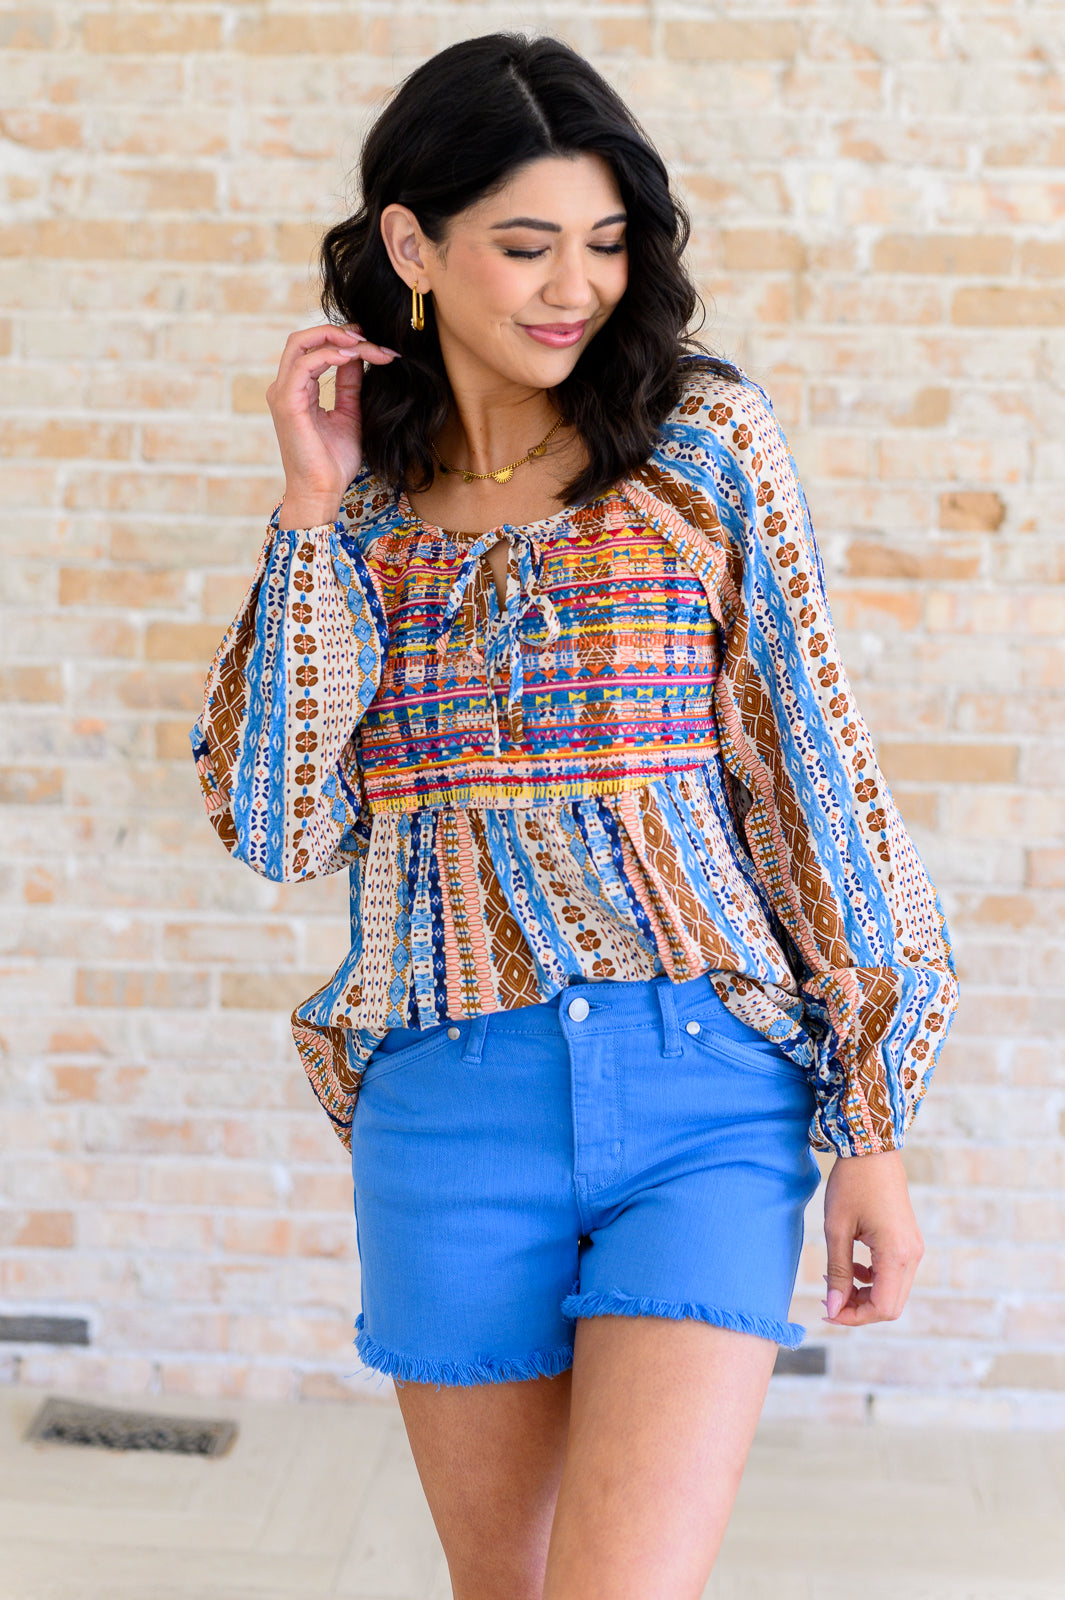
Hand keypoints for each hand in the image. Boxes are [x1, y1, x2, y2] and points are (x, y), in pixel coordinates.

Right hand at [265, 322, 400, 528]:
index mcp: (297, 390)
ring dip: (337, 340)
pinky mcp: (287, 403)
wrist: (323, 492)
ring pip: (302, 344)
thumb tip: (359, 357)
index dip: (343, 340)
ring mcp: (283, 393)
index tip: (375, 344)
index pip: (314, 349)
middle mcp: (285, 387)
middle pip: (304, 339)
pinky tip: (352, 357)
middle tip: (370, 337)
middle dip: (338, 333)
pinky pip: (304, 365)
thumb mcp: (349, 414)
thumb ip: (349, 385)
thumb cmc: (333, 462)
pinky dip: (329, 355)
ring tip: (366, 345)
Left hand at [821, 1149, 923, 1325]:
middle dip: (859, 1309)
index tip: (827, 1309)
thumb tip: (833, 1308)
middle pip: (890, 1305)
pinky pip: (894, 1275)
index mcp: (896, 1254)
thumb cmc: (852, 1184)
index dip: (854, 1317)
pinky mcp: (909, 1242)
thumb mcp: (837, 1229)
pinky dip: (873, 1280)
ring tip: (835, 1280)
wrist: (873, 1149)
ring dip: (864, 1295)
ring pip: (893, 1292)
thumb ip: (838, 1272)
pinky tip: (851, 1266)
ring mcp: (914, 1248)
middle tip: (828, 1298)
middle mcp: (912, 1256)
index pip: (883, 1308)